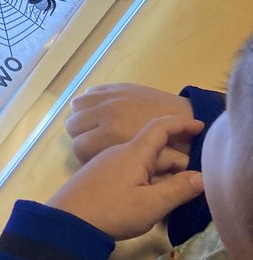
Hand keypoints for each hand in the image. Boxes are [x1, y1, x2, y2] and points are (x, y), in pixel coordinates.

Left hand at [47, 115, 204, 240]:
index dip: (181, 124)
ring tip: (181, 194)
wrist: (69, 221)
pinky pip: (133, 171)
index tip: (201, 126)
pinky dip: (149, 180)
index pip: (161, 127)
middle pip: (156, 149)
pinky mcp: (103, 177)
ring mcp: (111, 164)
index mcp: (135, 152)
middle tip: (198, 181)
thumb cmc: (112, 210)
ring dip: (164, 174)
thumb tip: (203, 177)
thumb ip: (178, 190)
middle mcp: (122, 152)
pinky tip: (154, 199)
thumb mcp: (150, 204)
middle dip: (178, 162)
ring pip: (145, 163)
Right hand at [66, 83, 193, 163]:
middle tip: (96, 144)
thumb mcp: (147, 168)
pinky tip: (103, 112)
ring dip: (84, 116)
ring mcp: (111, 96)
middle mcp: (106, 113)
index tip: (96, 160)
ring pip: (77, 105)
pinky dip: (92, 101)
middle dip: (81, 136)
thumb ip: (120, 167)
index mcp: (112, 134)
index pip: (78, 147)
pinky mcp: (117, 87)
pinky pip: (91, 91)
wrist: (188, 117)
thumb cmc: (172, 148)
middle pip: (72, 125)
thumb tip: (104, 172)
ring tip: (97, 126)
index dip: (85, 156)